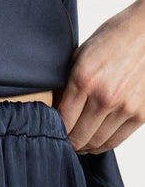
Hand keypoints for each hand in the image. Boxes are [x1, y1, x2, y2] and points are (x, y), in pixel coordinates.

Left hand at [53, 0, 144, 154]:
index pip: (62, 122)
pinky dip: (103, 144)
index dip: (53, 131)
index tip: (51, 132)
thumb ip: (66, 86)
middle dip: (68, 142)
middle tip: (64, 141)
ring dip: (85, 146)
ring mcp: (125, 106)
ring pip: (97, 143)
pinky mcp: (141, 114)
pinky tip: (96, 139)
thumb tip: (53, 113)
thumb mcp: (80, 56)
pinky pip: (116, 140)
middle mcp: (105, 96)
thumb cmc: (112, 40)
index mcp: (84, 79)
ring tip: (80, 142)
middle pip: (78, 138)